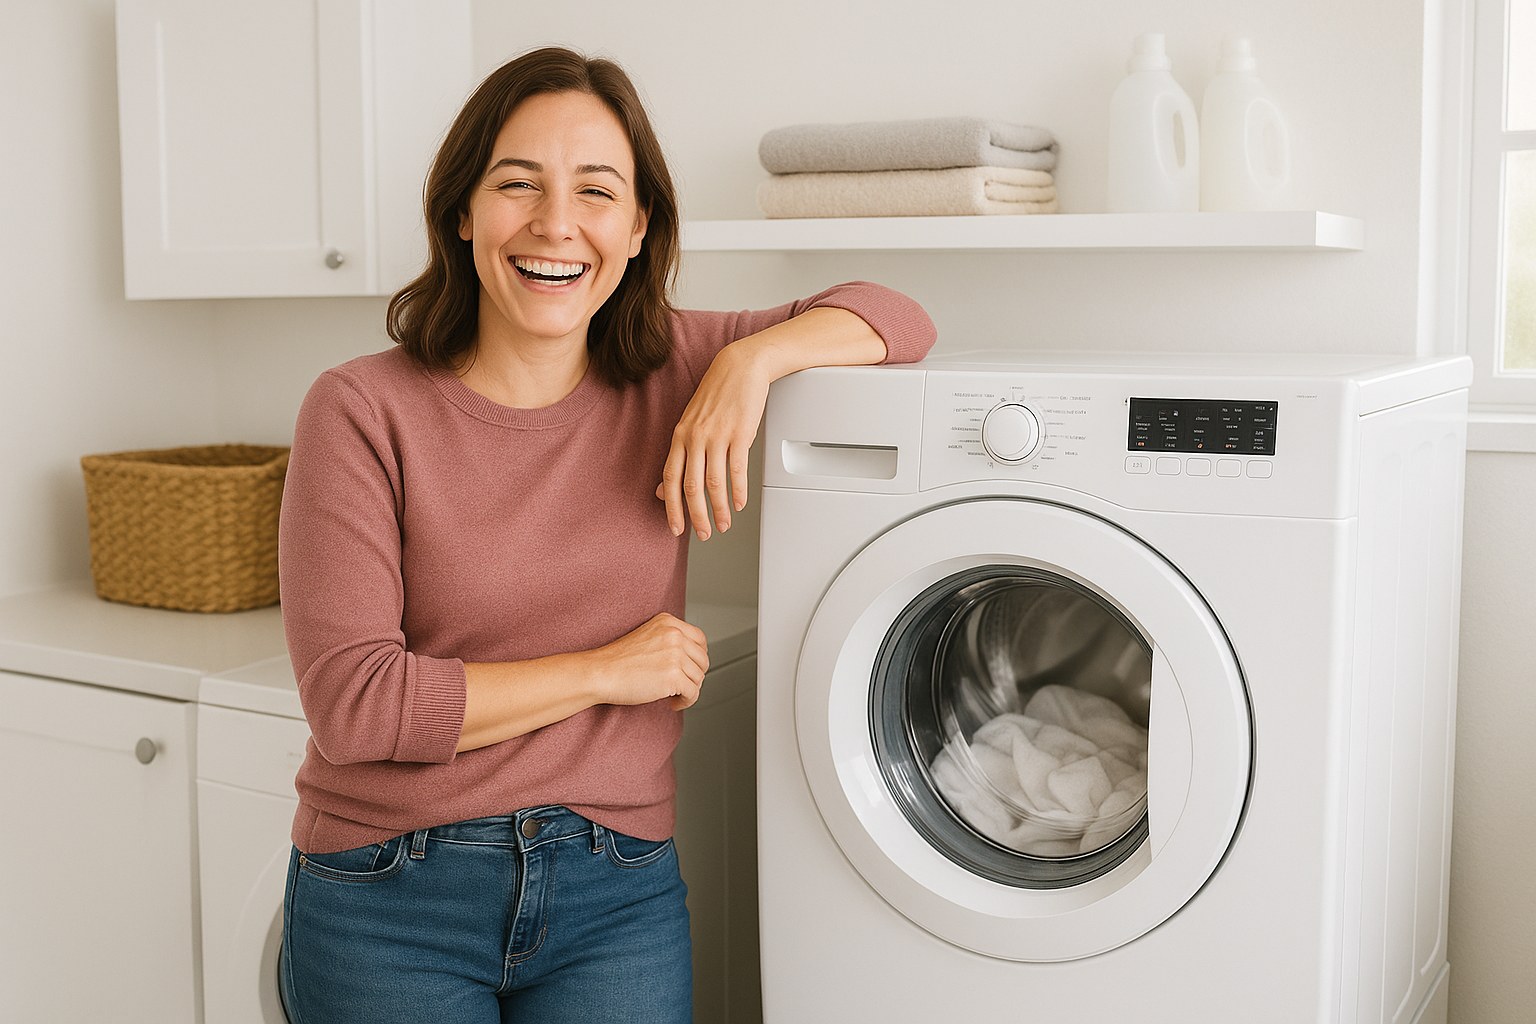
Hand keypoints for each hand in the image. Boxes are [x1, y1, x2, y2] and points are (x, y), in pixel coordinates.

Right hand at [586, 613, 708, 709]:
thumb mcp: (647, 637)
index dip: (697, 657)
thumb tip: (691, 660)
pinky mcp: (673, 676)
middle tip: (681, 685)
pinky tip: (673, 703)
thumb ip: (668, 641)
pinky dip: (686, 701)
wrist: (600, 673)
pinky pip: (693, 693)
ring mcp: (675, 654)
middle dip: (694, 675)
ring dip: (689, 690)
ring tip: (674, 695)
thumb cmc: (617, 660)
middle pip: (703, 659)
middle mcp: (674, 635)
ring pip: (699, 677)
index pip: (700, 639)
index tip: (690, 668)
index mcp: (668, 622)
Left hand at [656, 342, 770, 539]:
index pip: (670, 479)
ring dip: (720, 509)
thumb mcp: (691, 423)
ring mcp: (717, 435)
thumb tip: (662, 488)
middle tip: (703, 533)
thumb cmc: (718, 394)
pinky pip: (737, 469)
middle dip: (696, 516)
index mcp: (680, 436)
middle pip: (691, 487)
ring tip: (724, 524)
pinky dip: (738, 491)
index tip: (675, 527)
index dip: (671, 507)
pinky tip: (739, 503)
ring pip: (714, 483)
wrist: (741, 366)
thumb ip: (679, 455)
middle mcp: (695, 437)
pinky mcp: (740, 433)